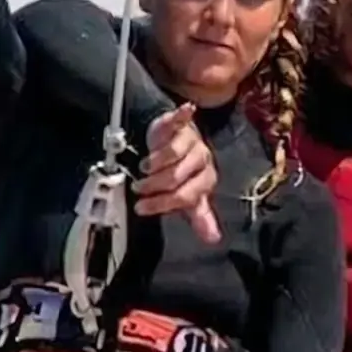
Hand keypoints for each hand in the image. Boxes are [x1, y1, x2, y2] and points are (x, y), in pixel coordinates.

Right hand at [137, 103, 222, 242]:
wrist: (175, 143)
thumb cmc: (182, 172)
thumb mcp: (190, 196)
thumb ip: (199, 216)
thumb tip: (212, 240)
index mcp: (206, 180)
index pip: (185, 196)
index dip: (163, 203)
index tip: (142, 207)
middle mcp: (202, 159)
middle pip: (176, 176)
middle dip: (154, 185)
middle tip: (139, 188)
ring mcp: (192, 140)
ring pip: (171, 153)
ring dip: (154, 163)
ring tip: (143, 168)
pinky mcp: (180, 124)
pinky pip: (181, 120)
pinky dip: (182, 115)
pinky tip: (186, 111)